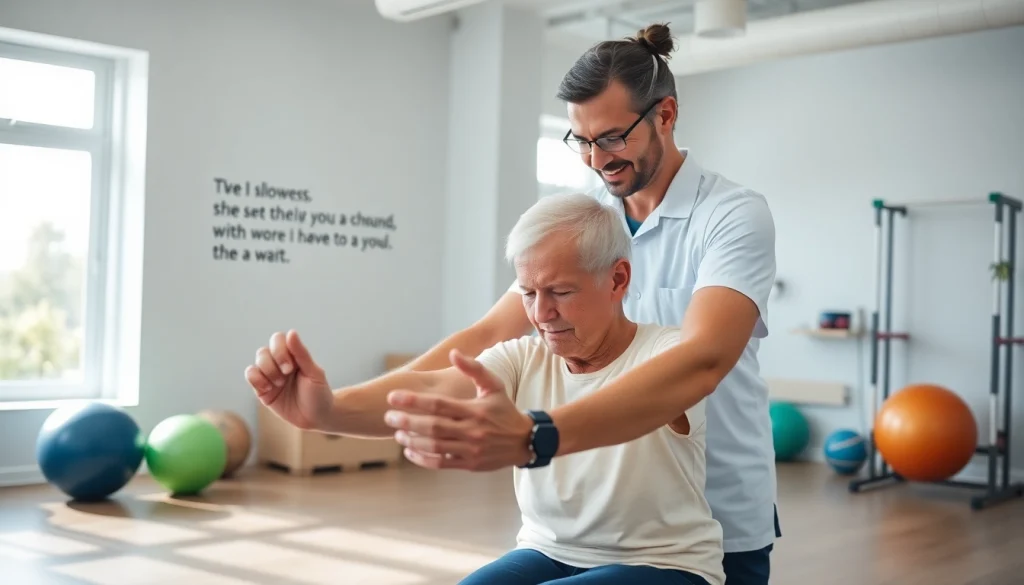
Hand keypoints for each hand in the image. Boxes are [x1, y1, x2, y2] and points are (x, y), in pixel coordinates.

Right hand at [245, 330, 332, 430]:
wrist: (317, 417)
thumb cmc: (319, 393)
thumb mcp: (314, 373)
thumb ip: (301, 354)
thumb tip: (291, 332)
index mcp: (293, 355)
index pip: (278, 340)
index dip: (281, 350)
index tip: (292, 366)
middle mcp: (279, 363)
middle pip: (264, 351)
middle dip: (273, 362)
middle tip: (286, 374)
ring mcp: (270, 376)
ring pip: (257, 362)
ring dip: (267, 371)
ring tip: (280, 384)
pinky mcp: (262, 390)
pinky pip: (250, 376)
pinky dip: (256, 379)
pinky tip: (268, 389)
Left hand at [384, 349, 533, 470]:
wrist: (526, 440)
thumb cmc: (505, 409)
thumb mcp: (494, 385)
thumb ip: (473, 368)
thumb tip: (454, 352)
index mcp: (475, 410)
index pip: (439, 404)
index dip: (414, 401)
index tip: (393, 397)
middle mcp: (472, 430)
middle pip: (433, 426)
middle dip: (407, 421)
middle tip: (388, 417)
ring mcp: (470, 449)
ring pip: (434, 447)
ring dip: (412, 441)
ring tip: (397, 434)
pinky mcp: (469, 464)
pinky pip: (441, 464)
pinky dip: (422, 459)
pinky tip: (410, 452)